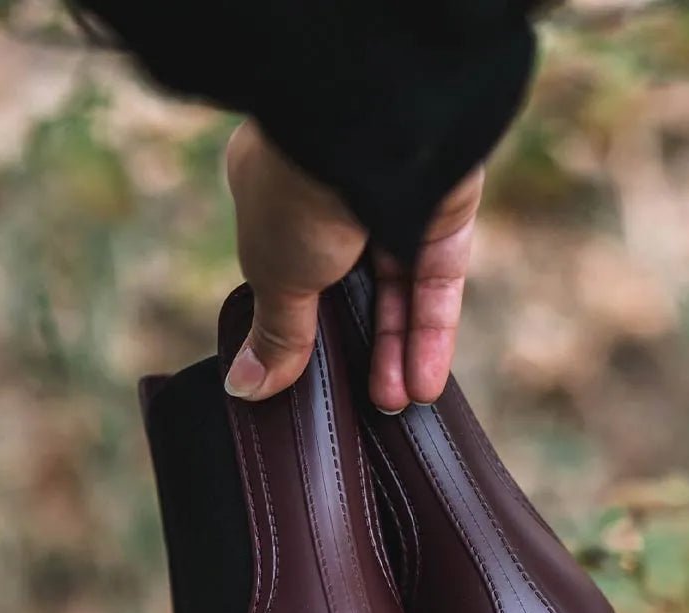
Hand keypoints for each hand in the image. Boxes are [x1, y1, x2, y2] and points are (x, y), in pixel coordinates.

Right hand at [224, 120, 482, 412]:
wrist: (369, 131)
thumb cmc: (298, 192)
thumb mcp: (276, 276)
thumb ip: (275, 334)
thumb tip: (244, 388)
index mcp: (279, 195)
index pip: (292, 271)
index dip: (301, 323)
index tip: (306, 373)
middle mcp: (337, 195)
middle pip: (352, 290)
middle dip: (360, 352)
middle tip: (366, 406)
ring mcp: (394, 201)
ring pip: (399, 291)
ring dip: (397, 351)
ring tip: (396, 405)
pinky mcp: (444, 210)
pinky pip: (437, 282)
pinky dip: (431, 333)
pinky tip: (425, 383)